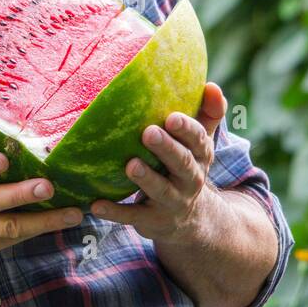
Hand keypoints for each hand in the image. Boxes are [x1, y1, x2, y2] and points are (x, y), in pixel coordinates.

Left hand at [89, 82, 226, 244]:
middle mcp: (190, 179)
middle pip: (182, 163)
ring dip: (145, 178)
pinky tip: (95, 205)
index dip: (186, 129)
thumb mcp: (200, 143)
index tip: (171, 117)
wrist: (191, 219)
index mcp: (200, 156)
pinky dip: (115, 212)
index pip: (198, 140)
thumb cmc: (186, 165)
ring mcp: (172, 202)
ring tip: (130, 165)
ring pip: (160, 190)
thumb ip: (207, 114)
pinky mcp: (152, 221)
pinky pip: (133, 216)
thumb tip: (211, 85)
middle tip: (149, 132)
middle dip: (167, 148)